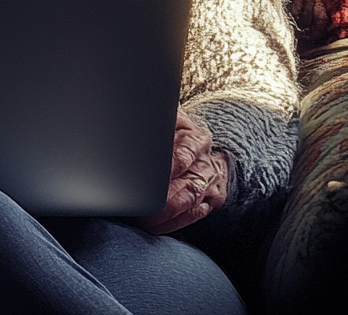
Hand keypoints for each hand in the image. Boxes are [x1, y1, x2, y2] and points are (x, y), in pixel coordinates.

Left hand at [137, 107, 229, 233]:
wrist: (206, 148)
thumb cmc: (178, 133)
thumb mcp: (172, 120)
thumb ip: (157, 121)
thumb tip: (134, 120)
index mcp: (196, 139)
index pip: (183, 154)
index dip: (169, 167)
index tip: (151, 176)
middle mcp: (205, 162)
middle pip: (188, 184)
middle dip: (165, 199)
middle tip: (143, 206)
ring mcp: (211, 183)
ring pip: (192, 203)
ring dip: (169, 215)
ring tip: (146, 221)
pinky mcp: (213, 200)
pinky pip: (195, 215)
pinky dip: (176, 223)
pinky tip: (158, 226)